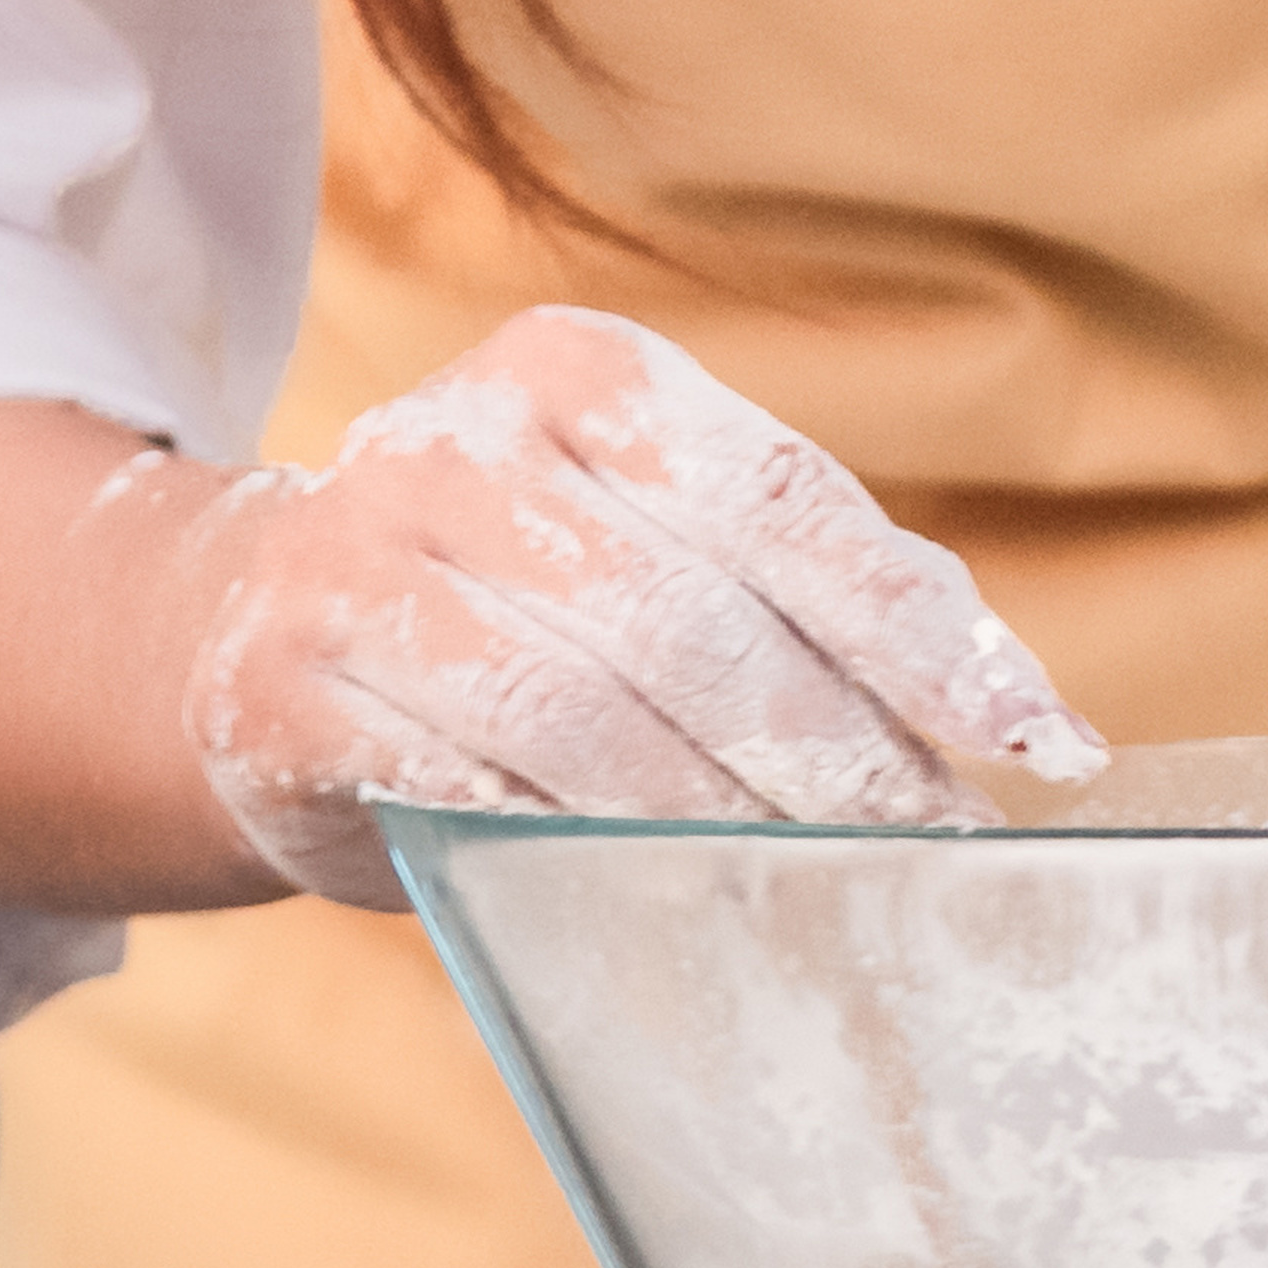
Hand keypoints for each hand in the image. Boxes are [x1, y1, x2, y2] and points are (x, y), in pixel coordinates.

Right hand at [153, 307, 1104, 911]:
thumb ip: (807, 586)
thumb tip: (1013, 705)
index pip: (787, 502)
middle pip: (697, 621)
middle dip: (838, 753)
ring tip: (824, 886)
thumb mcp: (645, 535)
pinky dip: (577, 852)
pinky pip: (468, 790)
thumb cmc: (510, 598)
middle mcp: (459, 442)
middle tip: (935, 848)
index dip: (924, 632)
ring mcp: (356, 559)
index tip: (1038, 739)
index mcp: (577, 370)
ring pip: (588, 715)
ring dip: (722, 819)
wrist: (229, 641)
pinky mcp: (287, 692)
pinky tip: (658, 897)